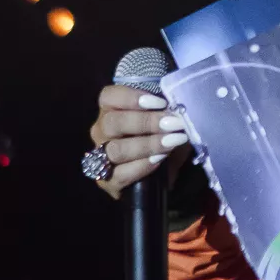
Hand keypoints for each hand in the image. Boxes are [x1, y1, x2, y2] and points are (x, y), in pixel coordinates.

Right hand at [88, 85, 190, 199]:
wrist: (165, 173)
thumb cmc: (165, 136)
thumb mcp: (167, 119)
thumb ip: (168, 111)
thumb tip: (179, 108)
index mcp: (111, 110)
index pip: (108, 97)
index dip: (132, 97)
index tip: (161, 103)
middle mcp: (101, 131)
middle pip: (112, 122)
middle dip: (146, 122)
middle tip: (172, 123)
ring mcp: (100, 157)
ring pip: (116, 149)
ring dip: (147, 145)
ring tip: (172, 142)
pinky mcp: (107, 182)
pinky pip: (120, 174)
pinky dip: (142, 166)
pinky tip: (159, 160)